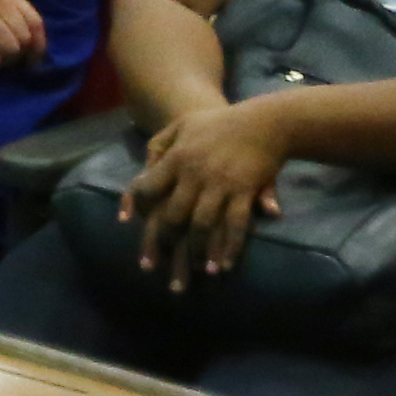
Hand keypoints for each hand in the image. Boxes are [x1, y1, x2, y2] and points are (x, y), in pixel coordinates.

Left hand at [119, 93, 293, 286]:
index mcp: (176, 157)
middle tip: (156, 267)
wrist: (264, 122)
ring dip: (196, 252)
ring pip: (202, 225)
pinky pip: (235, 226)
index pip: (148, 186)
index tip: (132, 226)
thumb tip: (144, 167)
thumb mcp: (183, 124)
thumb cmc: (219, 123)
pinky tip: (224, 265)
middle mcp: (194, 174)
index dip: (139, 207)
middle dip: (164, 243)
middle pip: (173, 214)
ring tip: (194, 273)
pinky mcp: (244, 192)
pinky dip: (229, 248)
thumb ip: (160, 144)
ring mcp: (220, 184)